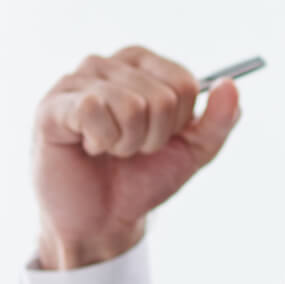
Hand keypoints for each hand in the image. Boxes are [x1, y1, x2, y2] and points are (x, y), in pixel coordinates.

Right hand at [32, 46, 240, 269]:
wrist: (102, 220)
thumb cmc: (141, 178)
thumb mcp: (192, 152)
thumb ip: (219, 120)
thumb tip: (231, 85)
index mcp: (142, 63)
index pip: (185, 84)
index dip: (180, 124)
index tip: (158, 138)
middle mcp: (108, 63)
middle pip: (162, 98)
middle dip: (152, 138)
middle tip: (129, 149)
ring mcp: (76, 81)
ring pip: (130, 106)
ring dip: (126, 144)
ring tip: (108, 149)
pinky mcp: (53, 104)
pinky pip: (94, 110)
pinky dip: (101, 141)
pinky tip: (87, 147)